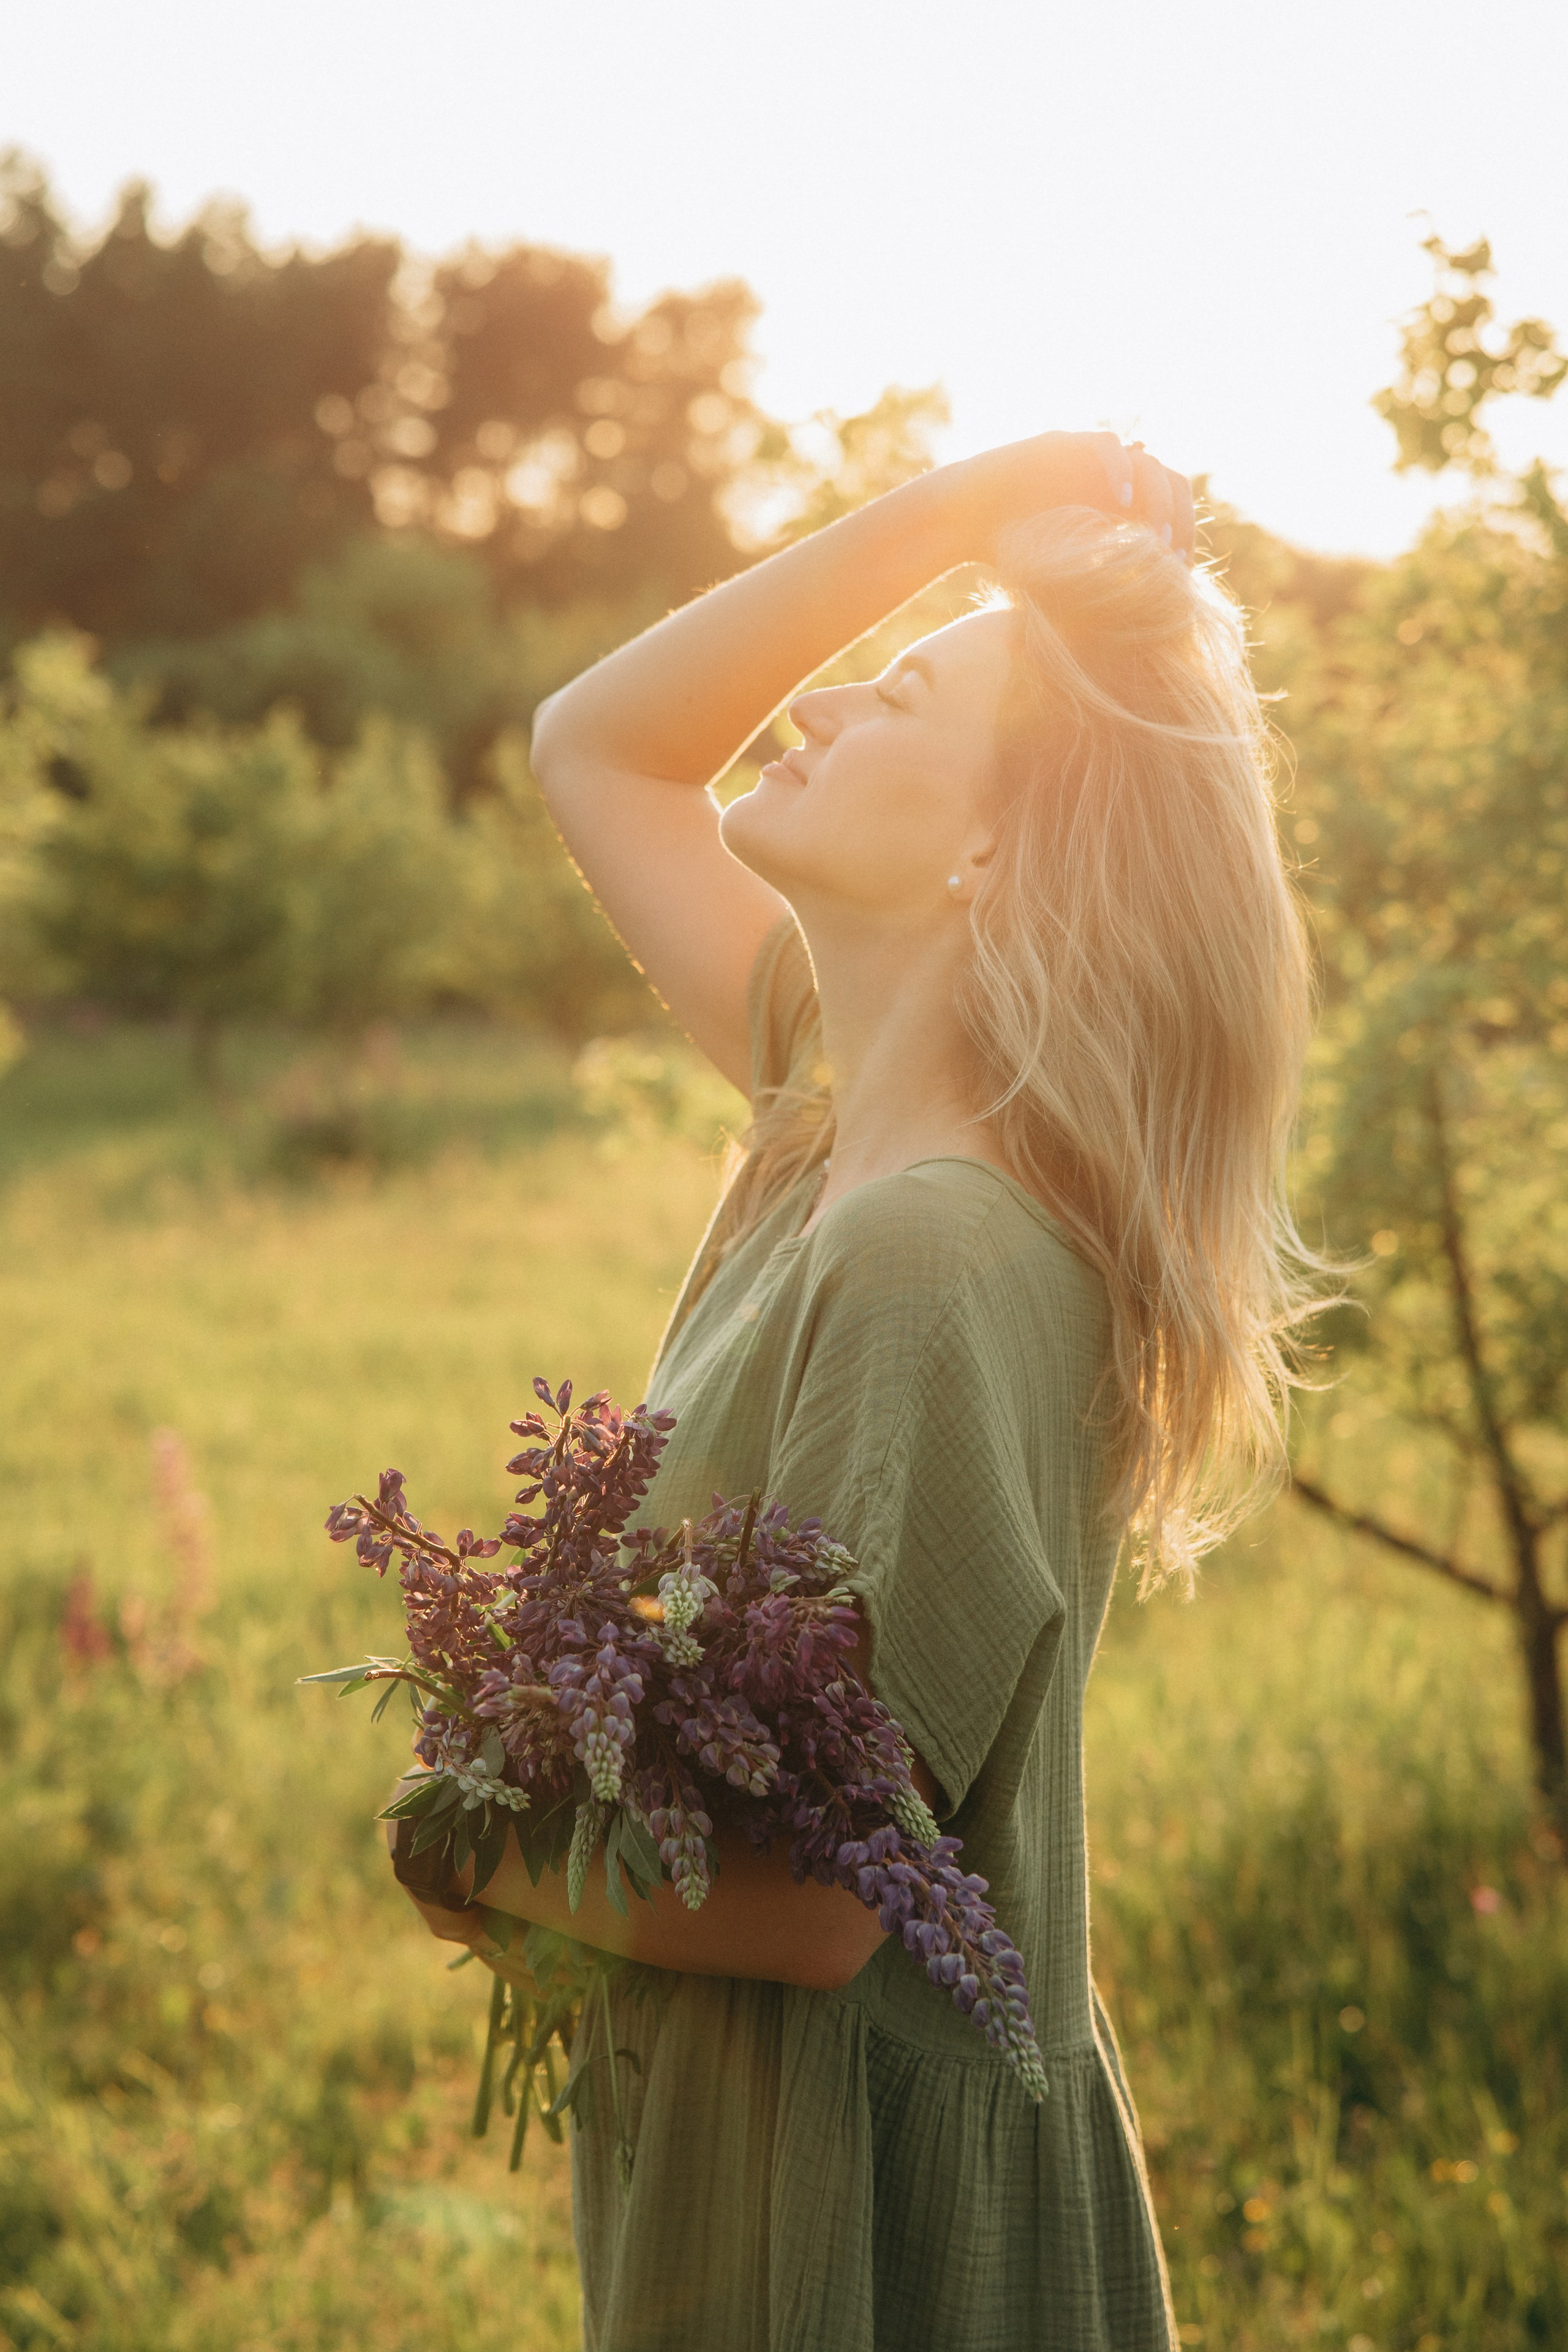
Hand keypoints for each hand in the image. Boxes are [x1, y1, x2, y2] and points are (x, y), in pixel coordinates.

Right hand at [947, 429, 1196, 564]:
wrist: (960, 524)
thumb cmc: (1009, 557)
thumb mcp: (1064, 580)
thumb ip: (1101, 588)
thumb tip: (1145, 630)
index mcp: (1118, 507)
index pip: (1172, 510)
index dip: (1185, 538)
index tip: (1183, 574)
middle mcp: (1110, 477)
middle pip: (1171, 482)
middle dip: (1180, 519)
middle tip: (1173, 558)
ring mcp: (1088, 456)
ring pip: (1147, 461)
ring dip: (1159, 498)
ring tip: (1155, 536)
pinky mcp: (1064, 441)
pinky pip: (1106, 444)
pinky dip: (1120, 469)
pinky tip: (1122, 503)